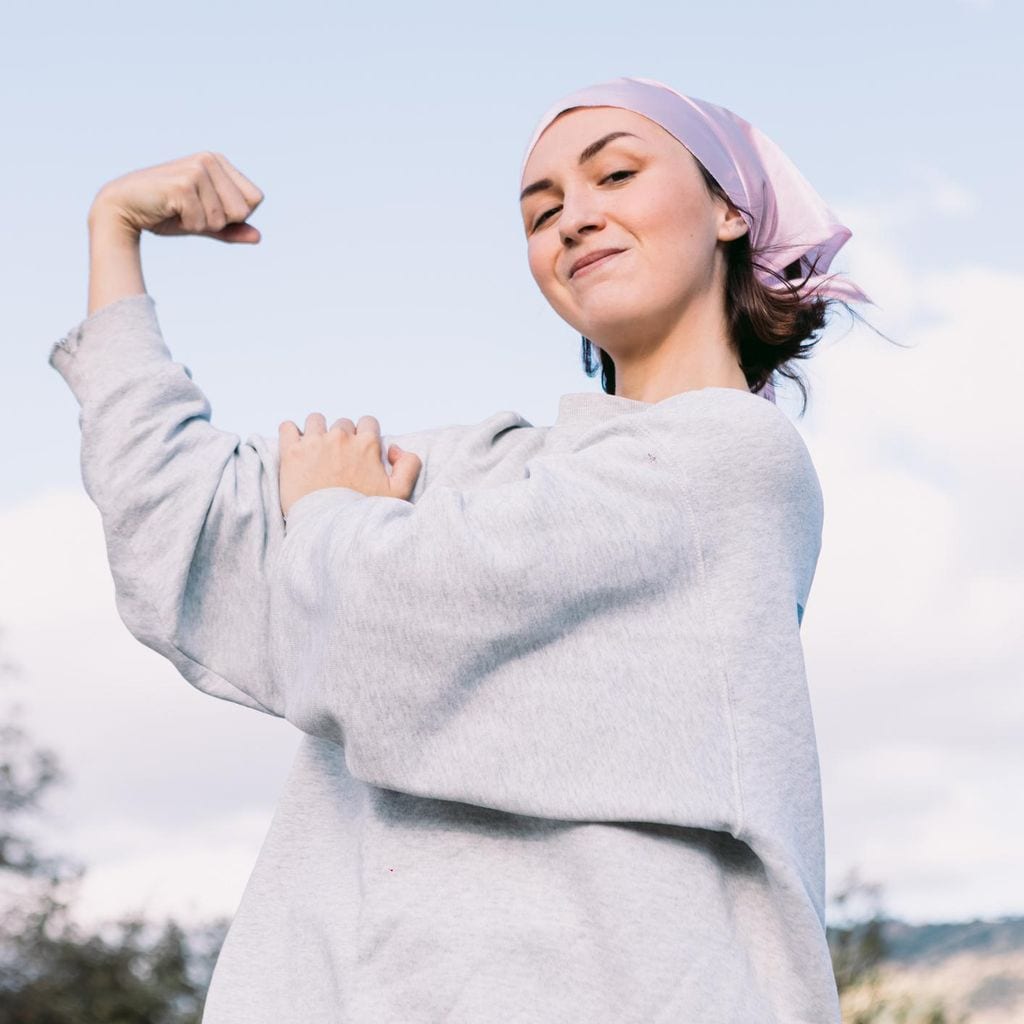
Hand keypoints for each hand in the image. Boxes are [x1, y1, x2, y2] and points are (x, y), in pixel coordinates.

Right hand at [88, 151, 263, 243]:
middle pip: (243, 210)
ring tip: (178, 210)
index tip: (206, 208)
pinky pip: (203, 223)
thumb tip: (258, 237)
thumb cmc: (165, 214)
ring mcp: (197, 169)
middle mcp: (210, 159)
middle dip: (219, 222)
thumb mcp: (204, 223)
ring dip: (201, 224)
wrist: (123, 208)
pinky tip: (169, 210)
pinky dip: (188, 226)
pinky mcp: (184, 184)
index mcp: (219, 162)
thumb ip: (232, 229)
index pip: (255, 199)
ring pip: (223, 219)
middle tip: (190, 211)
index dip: (234, 215)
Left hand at [278, 413, 422, 519]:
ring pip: (315, 421)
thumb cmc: (361, 514)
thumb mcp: (399, 493)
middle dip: (340, 438)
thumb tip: (395, 449)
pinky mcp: (292, 452)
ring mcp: (315, 442)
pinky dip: (290, 434)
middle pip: (342, 424)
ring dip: (316, 432)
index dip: (364, 436)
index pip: (368, 422)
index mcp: (366, 444)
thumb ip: (410, 465)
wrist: (328, 529)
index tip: (358, 451)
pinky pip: (287, 427)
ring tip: (315, 453)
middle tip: (337, 459)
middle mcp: (341, 437)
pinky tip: (295, 449)